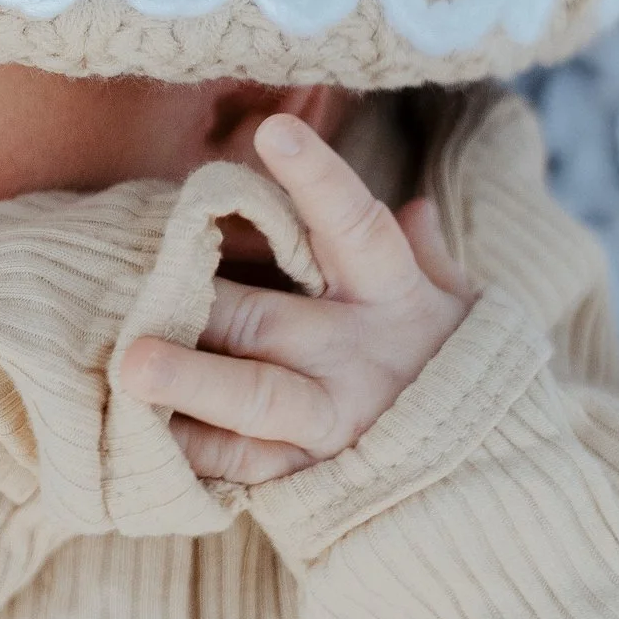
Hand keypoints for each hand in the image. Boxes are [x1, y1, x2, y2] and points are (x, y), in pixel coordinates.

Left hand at [120, 113, 480, 484]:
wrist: (486, 486)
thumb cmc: (452, 375)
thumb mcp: (459, 311)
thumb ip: (427, 258)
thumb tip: (416, 207)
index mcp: (394, 297)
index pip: (356, 227)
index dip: (319, 179)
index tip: (275, 131)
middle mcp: (357, 356)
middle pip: (271, 320)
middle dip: (207, 301)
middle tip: (146, 278)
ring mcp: (330, 420)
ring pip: (253, 399)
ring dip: (190, 381)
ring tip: (131, 365)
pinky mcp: (304, 476)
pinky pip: (241, 464)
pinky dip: (190, 450)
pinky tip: (137, 432)